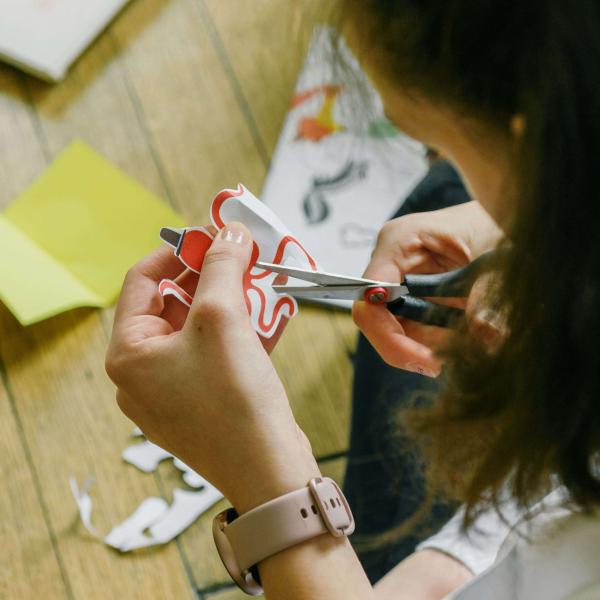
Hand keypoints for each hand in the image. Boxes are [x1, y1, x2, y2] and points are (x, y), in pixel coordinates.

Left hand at [106, 223, 319, 512]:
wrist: (269, 472)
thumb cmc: (235, 400)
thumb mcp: (223, 317)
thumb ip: (222, 266)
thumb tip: (230, 232)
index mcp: (128, 354)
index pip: (144, 280)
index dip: (179, 250)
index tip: (214, 235)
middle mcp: (142, 375)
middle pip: (173, 304)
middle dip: (211, 277)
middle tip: (242, 256)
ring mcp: (171, 393)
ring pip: (197, 329)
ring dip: (229, 303)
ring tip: (258, 285)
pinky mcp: (200, 404)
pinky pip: (212, 355)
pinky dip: (235, 333)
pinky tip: (264, 319)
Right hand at [353, 201, 501, 376]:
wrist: (504, 216)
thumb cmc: (491, 220)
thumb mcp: (490, 255)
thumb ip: (483, 297)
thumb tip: (486, 338)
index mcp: (398, 243)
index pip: (371, 300)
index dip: (389, 336)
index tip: (426, 361)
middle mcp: (391, 265)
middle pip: (378, 323)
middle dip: (411, 350)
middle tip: (445, 366)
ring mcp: (400, 283)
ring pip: (397, 333)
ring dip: (429, 350)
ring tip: (466, 352)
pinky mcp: (416, 298)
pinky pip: (416, 332)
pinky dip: (439, 345)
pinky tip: (464, 343)